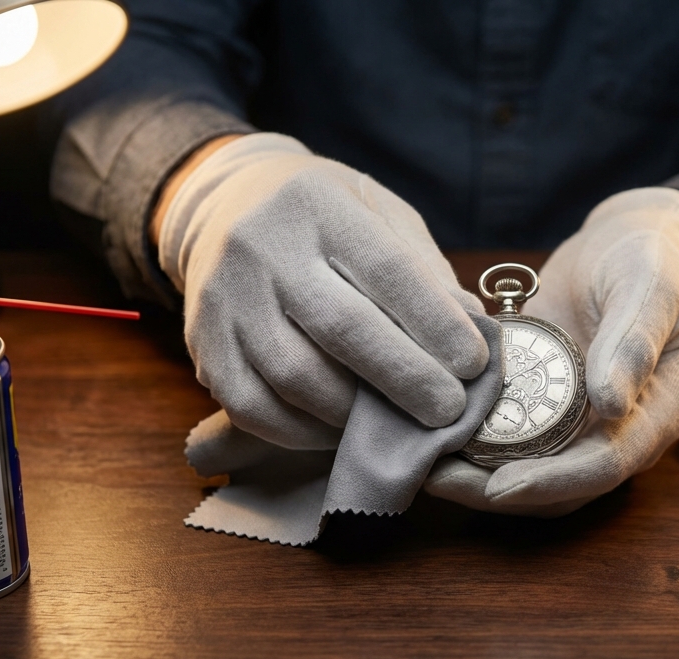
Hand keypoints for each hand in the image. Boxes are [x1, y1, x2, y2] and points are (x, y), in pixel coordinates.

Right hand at [157, 133, 489, 448]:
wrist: (227, 205)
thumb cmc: (327, 219)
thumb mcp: (381, 215)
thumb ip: (426, 271)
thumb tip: (473, 332)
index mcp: (319, 205)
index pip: (387, 269)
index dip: (435, 323)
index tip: (476, 364)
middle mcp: (264, 247)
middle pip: (341, 328)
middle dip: (405, 379)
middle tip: (449, 413)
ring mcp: (226, 298)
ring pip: (294, 376)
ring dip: (356, 413)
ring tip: (397, 426)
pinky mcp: (202, 344)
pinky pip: (253, 407)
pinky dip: (304, 433)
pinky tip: (341, 432)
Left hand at [424, 187, 678, 514]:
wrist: (625, 242)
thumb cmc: (650, 258)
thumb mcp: (649, 287)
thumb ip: (633, 342)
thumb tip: (611, 404)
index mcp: (655, 414)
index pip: (606, 466)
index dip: (552, 482)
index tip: (498, 486)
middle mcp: (616, 433)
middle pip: (558, 489)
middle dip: (495, 490)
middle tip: (436, 476)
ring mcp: (576, 426)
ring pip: (526, 473)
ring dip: (473, 475)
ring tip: (421, 460)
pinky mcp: (541, 411)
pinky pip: (505, 441)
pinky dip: (469, 442)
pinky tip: (426, 428)